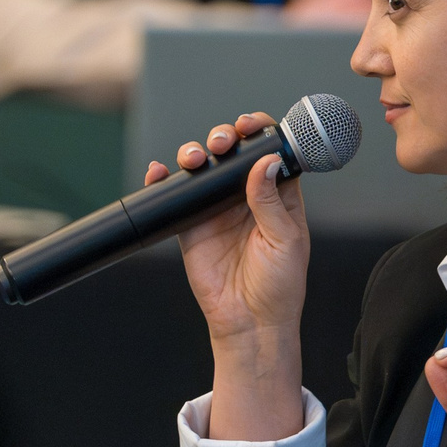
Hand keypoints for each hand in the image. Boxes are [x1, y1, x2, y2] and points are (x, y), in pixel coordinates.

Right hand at [145, 114, 306, 440]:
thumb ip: (272, 202)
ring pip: (204, 167)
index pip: (269, 153)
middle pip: (233, 153)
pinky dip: (163, 178)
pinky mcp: (190, 224)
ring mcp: (217, 208)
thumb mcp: (285, 241)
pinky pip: (175, 194)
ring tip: (195, 158)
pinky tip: (160, 171)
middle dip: (225, 137)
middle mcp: (247, 197)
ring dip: (196, 152)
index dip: (261, 133)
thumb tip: (265, 162)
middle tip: (223, 141)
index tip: (252, 124)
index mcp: (278, 196)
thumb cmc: (279, 285)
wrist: (250, 321)